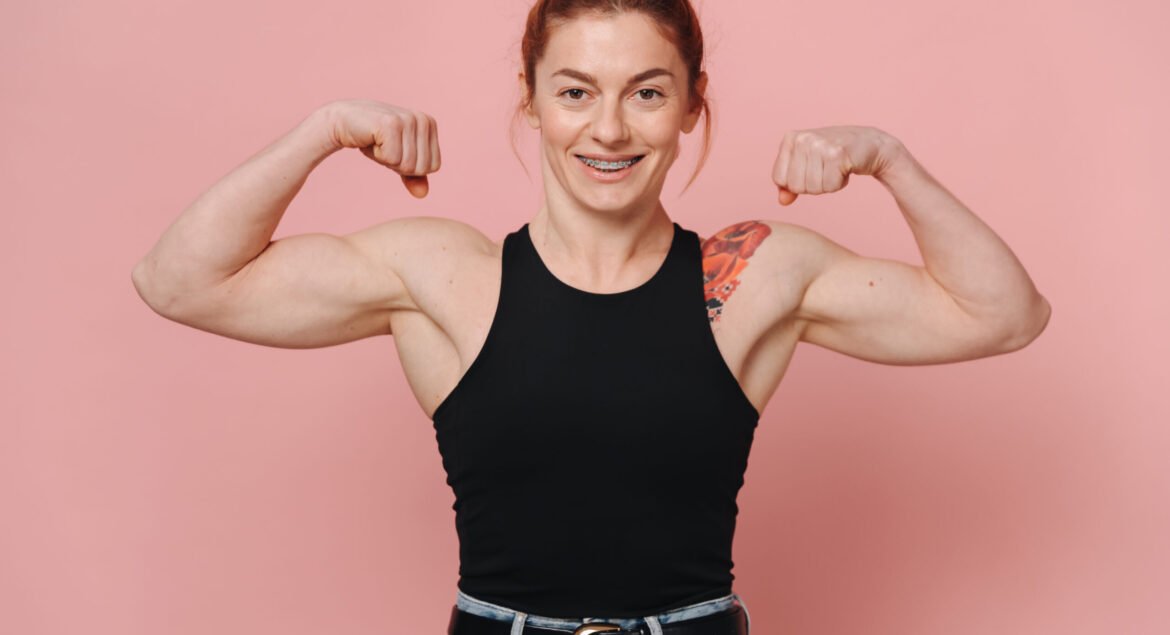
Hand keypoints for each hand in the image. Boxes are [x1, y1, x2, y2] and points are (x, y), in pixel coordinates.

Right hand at [325, 99, 441, 198]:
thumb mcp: (398, 159)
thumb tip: (423, 194)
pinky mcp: (392, 123)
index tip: (395, 150)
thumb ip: (414, 176)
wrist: (344, 120)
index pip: (433, 166)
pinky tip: (372, 139)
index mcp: (430, 124)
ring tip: (379, 142)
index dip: (411, 167)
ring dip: (387, 159)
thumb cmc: (374, 139)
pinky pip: (392, 158)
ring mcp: (408, 120)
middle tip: (385, 146)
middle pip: (421, 168)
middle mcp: (423, 120)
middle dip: (399, 165)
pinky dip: (378, 155)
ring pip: (407, 165)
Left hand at [771, 125, 902, 205]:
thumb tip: (782, 201)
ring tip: (836, 167)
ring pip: (813, 188)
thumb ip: (790, 183)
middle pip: (795, 186)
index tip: (812, 170)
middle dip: (812, 185)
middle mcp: (803, 139)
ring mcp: (819, 145)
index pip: (779, 179)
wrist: (870, 144)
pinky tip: (845, 168)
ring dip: (827, 184)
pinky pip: (830, 186)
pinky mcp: (837, 154)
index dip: (796, 183)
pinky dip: (839, 183)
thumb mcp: (807, 165)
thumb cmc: (834, 155)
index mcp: (790, 139)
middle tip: (826, 169)